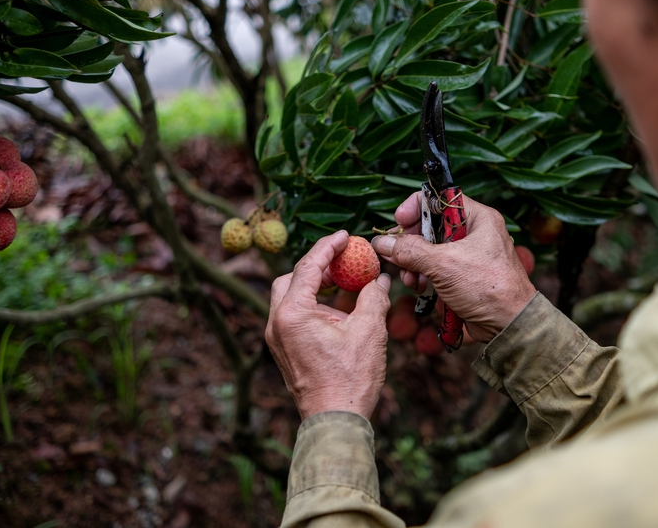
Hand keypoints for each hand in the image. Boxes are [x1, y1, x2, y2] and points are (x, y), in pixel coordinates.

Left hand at [265, 230, 391, 419]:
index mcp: (291, 314)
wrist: (335, 421)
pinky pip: (295, 318)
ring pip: (291, 299)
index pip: (307, 267)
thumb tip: (380, 280)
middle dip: (315, 267)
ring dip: (316, 288)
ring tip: (344, 285)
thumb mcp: (369, 331)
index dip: (327, 247)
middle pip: (290, 280)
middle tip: (342, 262)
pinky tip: (340, 310)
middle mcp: (276, 324)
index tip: (344, 237)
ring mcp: (278, 340)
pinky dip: (314, 307)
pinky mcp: (285, 352)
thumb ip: (373, 297)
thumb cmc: (349, 379)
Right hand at [372, 193, 535, 343]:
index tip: (398, 222)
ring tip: (410, 279)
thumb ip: (410, 251)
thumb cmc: (487, 288)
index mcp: (478, 218)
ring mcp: (468, 255)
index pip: (439, 199)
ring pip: (430, 250)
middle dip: (410, 243)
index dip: (415, 207)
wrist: (509, 325)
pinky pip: (436, 268)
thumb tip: (383, 244)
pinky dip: (424, 276)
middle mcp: (474, 232)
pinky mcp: (463, 275)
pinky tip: (420, 288)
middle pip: (430, 226)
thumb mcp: (444, 265)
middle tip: (396, 256)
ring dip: (414, 264)